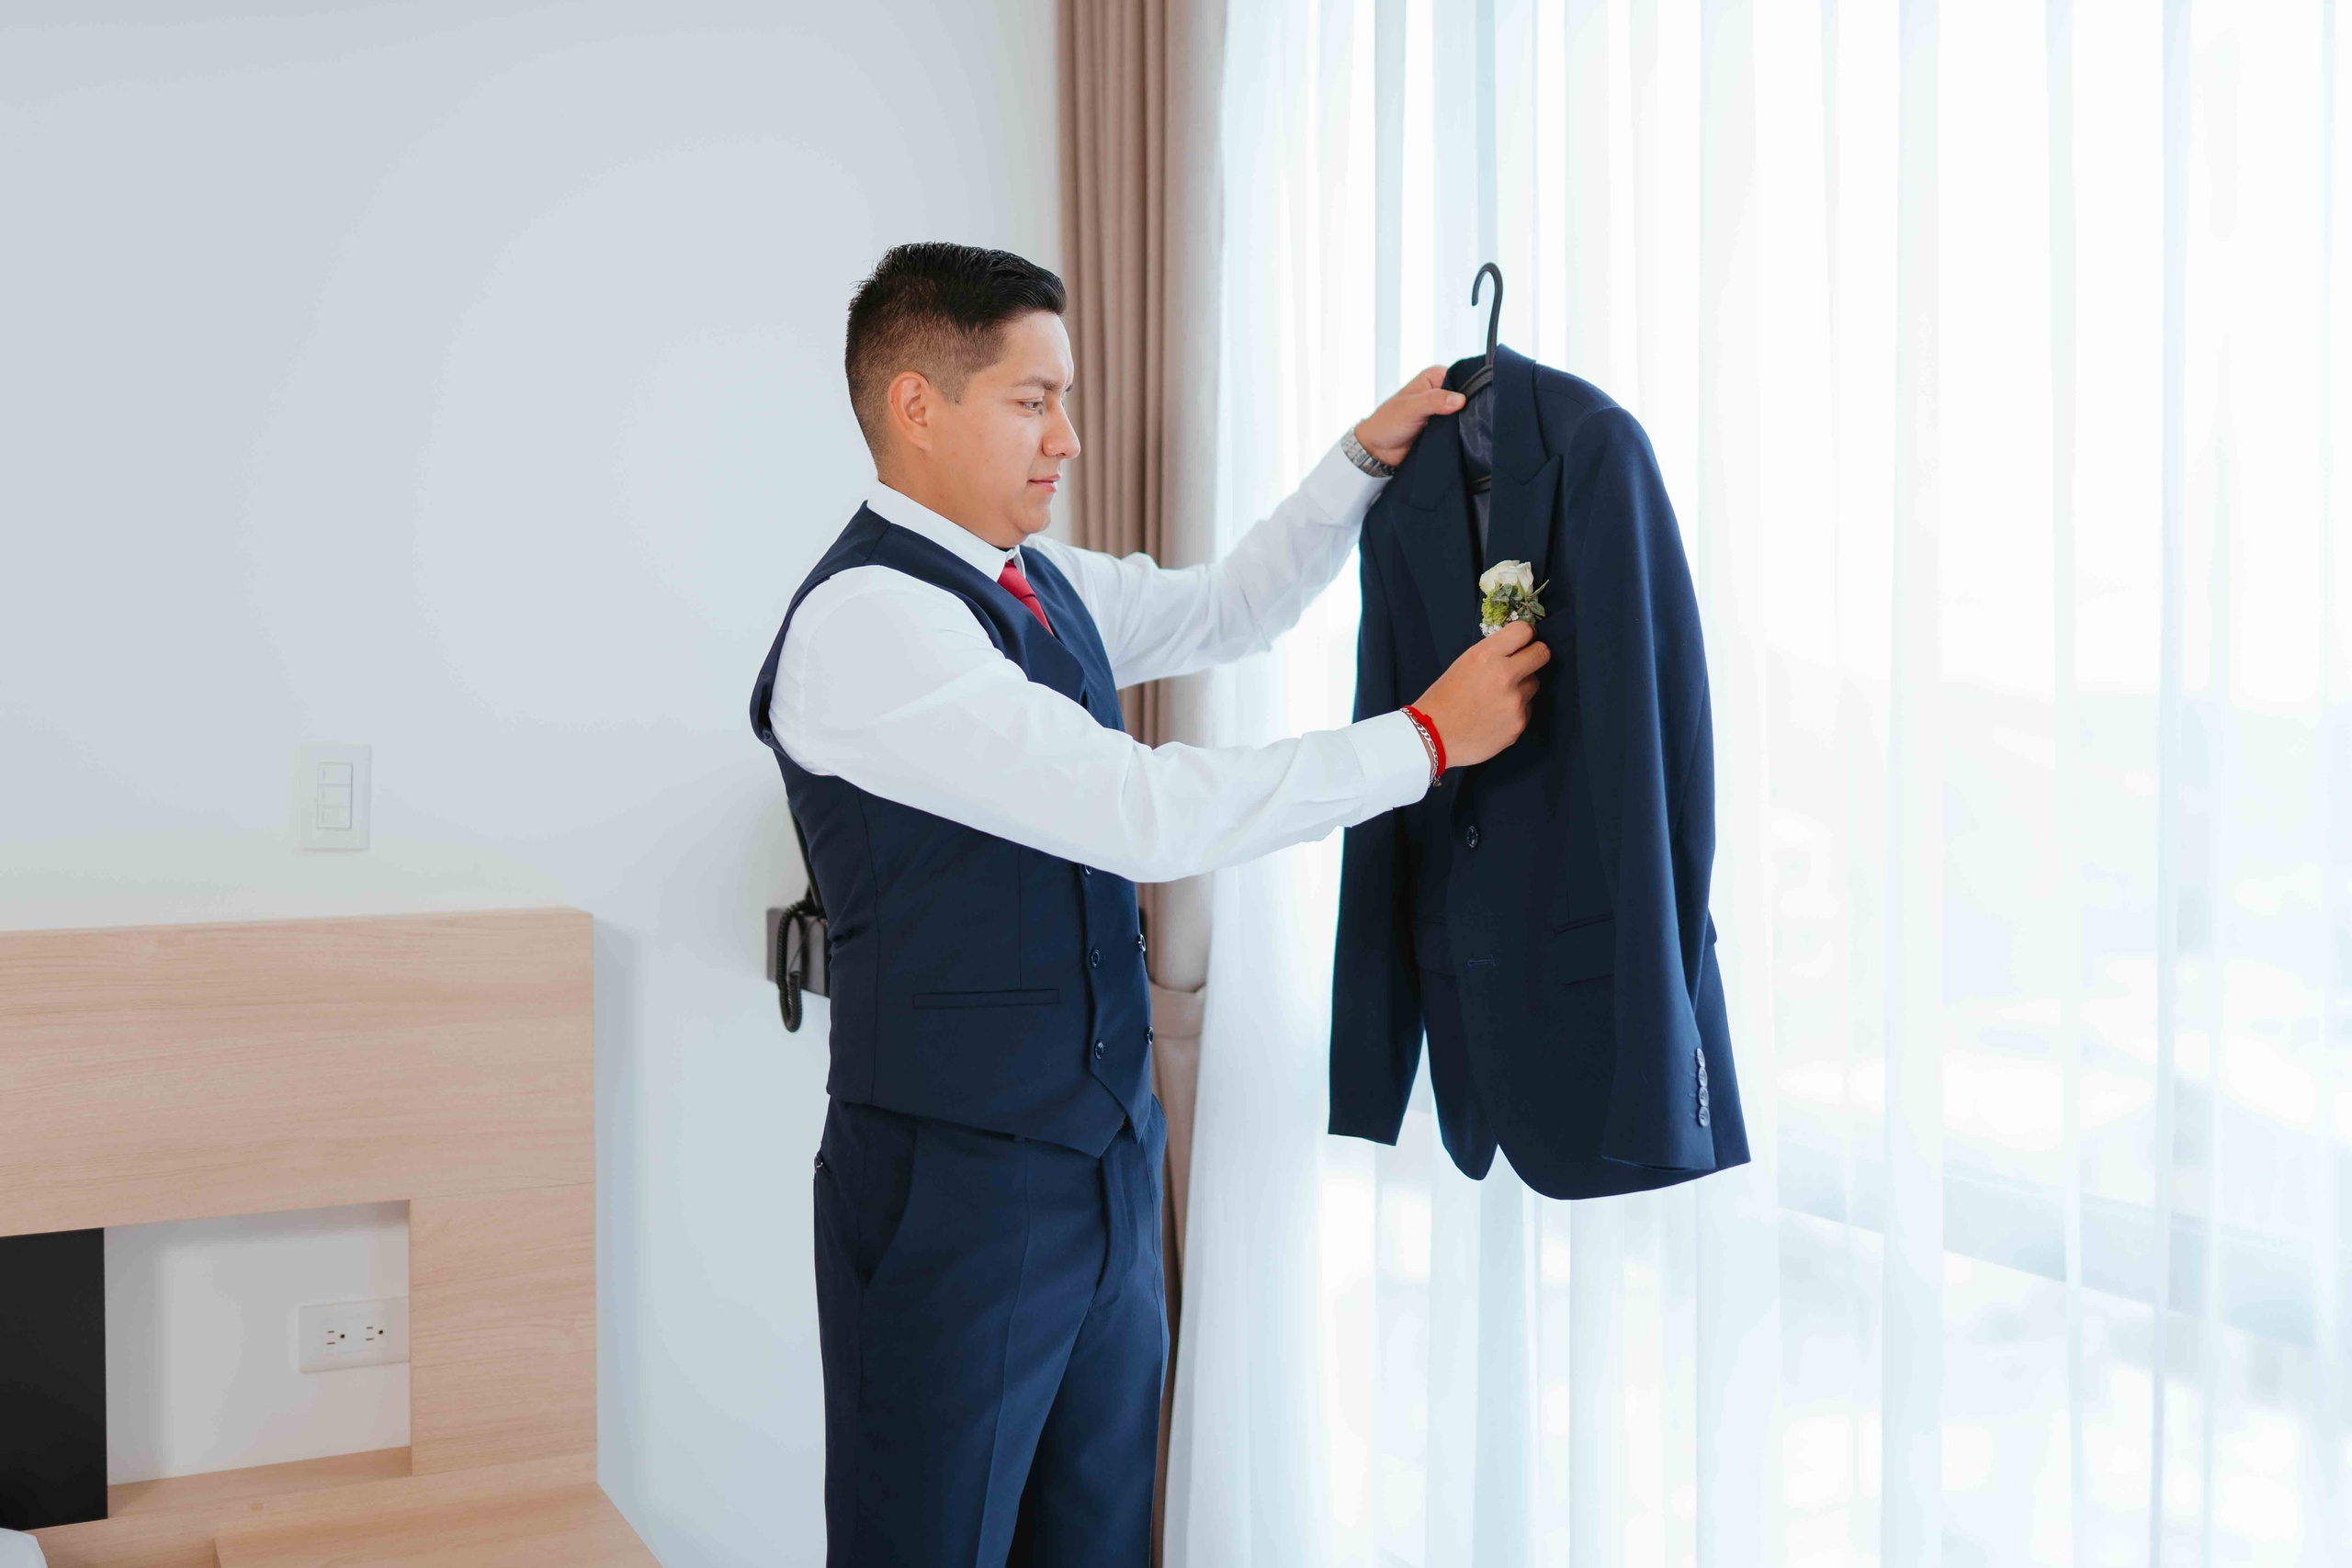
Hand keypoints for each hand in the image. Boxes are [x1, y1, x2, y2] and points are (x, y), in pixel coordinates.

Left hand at [1354, 365, 1465, 467]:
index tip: (1477, 400)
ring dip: (1465, 422)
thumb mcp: (1411, 408)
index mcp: (1434, 378)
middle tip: (1472, 419)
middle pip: (1466, 396)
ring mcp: (1443, 410)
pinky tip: (1465, 438)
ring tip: (1468, 430)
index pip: (1462, 376)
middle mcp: (1440, 391)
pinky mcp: (1444, 427)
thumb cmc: (1387, 423)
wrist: (1377, 450)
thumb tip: (1460, 399)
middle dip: (1469, 407)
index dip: (1470, 388)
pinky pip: (1459, 429)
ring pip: (1464, 414)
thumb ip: (1434, 401)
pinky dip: (1461, 433)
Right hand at [1410, 620, 1549, 769]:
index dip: (1525, 635)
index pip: (1525, 630)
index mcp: (1487, 656)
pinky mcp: (1519, 724)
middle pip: (1542, 654)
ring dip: (1522, 686)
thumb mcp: (1464, 662)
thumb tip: (1519, 646)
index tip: (1522, 641)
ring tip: (1496, 697)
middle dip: (1534, 656)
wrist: (1433, 736)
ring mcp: (1515, 702)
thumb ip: (1494, 652)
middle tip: (1522, 664)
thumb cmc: (1445, 698)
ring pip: (1534, 683)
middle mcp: (1505, 676)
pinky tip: (1494, 715)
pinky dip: (1516, 709)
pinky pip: (1527, 708)